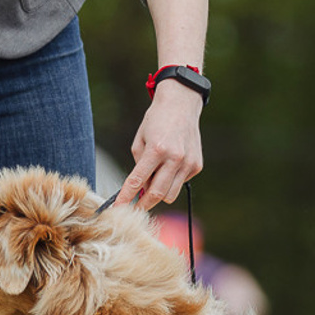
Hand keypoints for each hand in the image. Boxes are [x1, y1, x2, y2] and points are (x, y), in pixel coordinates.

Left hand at [118, 80, 204, 210]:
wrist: (181, 104)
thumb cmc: (156, 121)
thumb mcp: (140, 140)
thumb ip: (139, 166)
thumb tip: (141, 189)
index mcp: (156, 150)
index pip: (137, 180)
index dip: (126, 197)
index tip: (118, 209)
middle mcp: (175, 158)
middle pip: (157, 194)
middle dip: (143, 204)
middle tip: (134, 207)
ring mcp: (188, 163)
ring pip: (170, 194)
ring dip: (159, 194)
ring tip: (153, 182)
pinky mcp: (197, 165)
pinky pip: (180, 183)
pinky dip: (172, 181)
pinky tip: (170, 166)